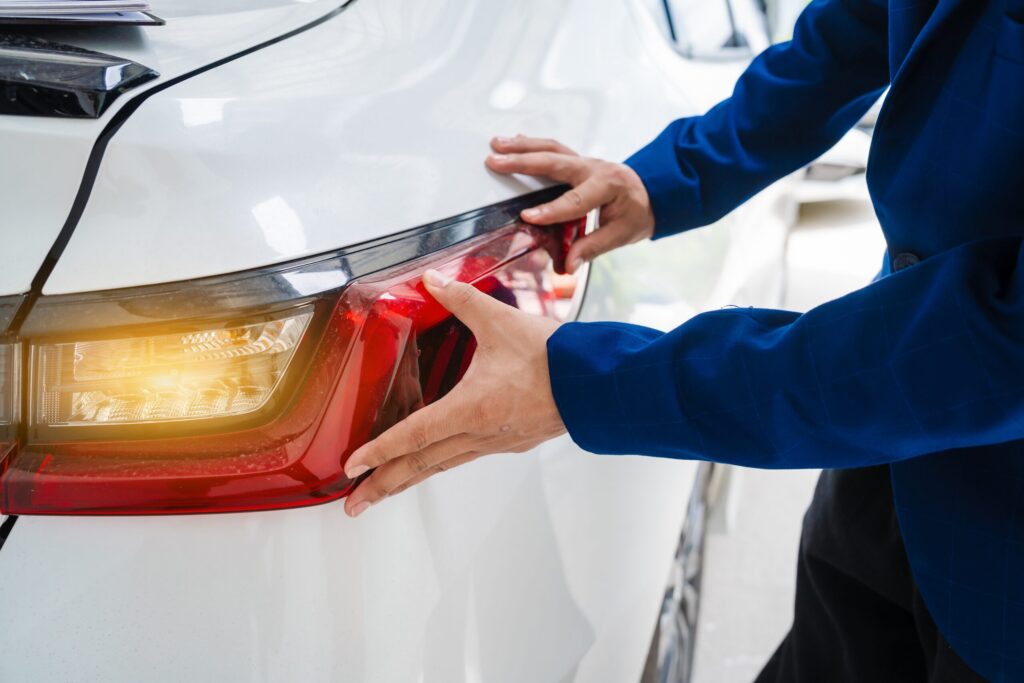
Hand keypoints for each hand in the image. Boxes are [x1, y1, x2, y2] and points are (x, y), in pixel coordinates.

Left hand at [343, 269, 565, 516]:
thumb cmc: (553, 357)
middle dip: (383, 486)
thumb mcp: (500, 321)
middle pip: (421, 465)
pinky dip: (438, 465)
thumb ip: (461, 299)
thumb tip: (432, 280)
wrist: (597, 383)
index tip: (354, 466)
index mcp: (473, 408)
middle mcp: (480, 433)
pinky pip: (464, 458)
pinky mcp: (510, 442)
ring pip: (441, 466)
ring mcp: (495, 442)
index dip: (381, 450)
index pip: (415, 435)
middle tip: (353, 506)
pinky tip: (431, 463)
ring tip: (380, 494)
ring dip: (408, 481)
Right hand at [486, 135, 654, 271]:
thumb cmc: (638, 212)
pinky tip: (514, 142)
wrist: (654, 192)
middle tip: (495, 162)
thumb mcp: (621, 234)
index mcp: (608, 186)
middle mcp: (594, 168)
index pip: (575, 200)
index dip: (550, 210)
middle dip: (522, 162)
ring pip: (551, 148)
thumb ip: (592, 248)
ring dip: (522, 146)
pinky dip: (531, 145)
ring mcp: (585, 161)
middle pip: (554, 162)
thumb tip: (568, 265)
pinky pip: (553, 149)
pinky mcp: (578, 161)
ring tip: (496, 145)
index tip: (527, 216)